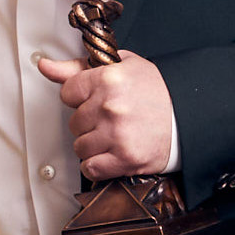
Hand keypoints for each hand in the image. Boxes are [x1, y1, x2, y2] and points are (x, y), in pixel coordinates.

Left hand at [34, 51, 176, 178]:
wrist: (190, 116)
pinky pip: (90, 168)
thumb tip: (44, 66)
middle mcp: (110, 106)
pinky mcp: (125, 159)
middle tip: (112, 119)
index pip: (67, 93)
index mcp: (109, 79)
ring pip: (80, 147)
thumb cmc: (156, 90)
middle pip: (73, 123)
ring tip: (115, 136)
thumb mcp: (121, 66)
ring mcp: (117, 134)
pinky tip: (113, 154)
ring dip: (94, 145)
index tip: (97, 100)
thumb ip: (77, 67)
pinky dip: (99, 165)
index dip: (80, 98)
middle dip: (89, 123)